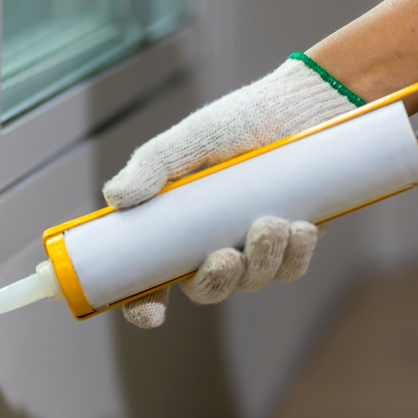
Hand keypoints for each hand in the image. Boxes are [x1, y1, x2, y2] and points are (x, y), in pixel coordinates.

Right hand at [103, 55, 360, 327]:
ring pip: (252, 281)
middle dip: (215, 283)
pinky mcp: (293, 242)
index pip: (151, 279)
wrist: (303, 104)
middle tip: (225, 257)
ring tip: (271, 222)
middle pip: (205, 290)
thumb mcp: (191, 139)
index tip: (150, 314)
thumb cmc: (241, 120)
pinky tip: (299, 227)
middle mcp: (212, 243)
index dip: (144, 305)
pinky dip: (294, 255)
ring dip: (260, 261)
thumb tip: (115, 198)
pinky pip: (291, 269)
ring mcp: (254, 246)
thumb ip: (153, 165)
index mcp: (178, 227)